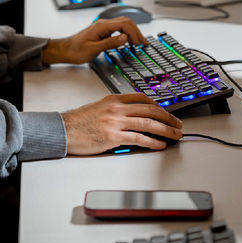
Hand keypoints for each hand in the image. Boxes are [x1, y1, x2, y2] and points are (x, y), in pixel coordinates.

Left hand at [42, 17, 146, 64]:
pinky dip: (126, 34)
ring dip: (132, 32)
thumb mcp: (94, 49)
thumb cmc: (76, 50)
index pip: (124, 24)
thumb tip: (125, 38)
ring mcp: (103, 27)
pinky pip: (118, 29)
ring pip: (123, 24)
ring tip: (139, 43)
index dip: (134, 33)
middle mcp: (103, 24)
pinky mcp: (103, 31)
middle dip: (136, 32)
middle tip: (143, 43)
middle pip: (126, 22)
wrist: (66, 50)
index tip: (139, 43)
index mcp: (102, 26)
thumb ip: (110, 43)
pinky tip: (129, 41)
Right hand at [62, 93, 182, 154]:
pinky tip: (160, 145)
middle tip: (178, 124)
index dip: (158, 105)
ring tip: (175, 135)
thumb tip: (133, 117)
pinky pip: (139, 138)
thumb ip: (116, 109)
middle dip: (168, 118)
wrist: (63, 130)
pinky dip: (153, 142)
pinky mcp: (113, 136)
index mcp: (114, 99)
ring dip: (166, 130)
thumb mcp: (99, 107)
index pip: (142, 98)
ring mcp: (115, 122)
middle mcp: (117, 108)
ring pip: (148, 123)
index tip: (167, 112)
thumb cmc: (79, 122)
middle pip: (150, 110)